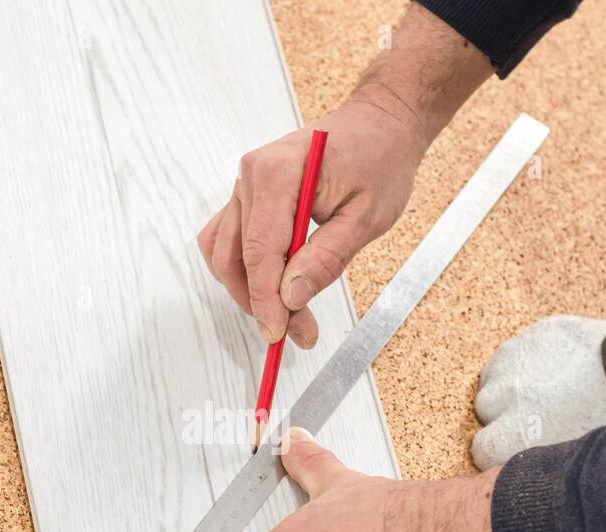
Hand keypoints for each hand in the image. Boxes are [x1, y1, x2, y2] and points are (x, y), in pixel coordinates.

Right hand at [195, 4, 490, 348]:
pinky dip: (245, 270)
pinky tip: (274, 287)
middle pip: (235, 256)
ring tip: (290, 316)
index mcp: (277, 172)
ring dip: (250, 291)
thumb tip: (290, 297)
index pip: (259, 250)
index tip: (278, 334)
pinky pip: (230, 241)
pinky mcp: (249, 197)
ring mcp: (245, 186)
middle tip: (296, 333)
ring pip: (225, 253)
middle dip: (260, 302)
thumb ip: (326, 258)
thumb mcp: (367, 217)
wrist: (380, 124)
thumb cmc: (379, 160)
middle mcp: (251, 176)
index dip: (265, 300)